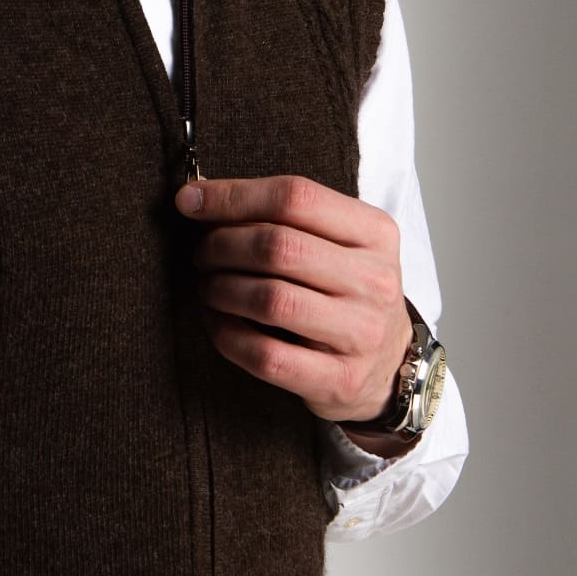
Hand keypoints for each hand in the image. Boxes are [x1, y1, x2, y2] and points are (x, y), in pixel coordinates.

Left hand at [173, 173, 411, 427]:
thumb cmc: (345, 293)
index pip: (296, 197)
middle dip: (222, 246)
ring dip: (220, 289)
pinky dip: (227, 335)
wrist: (386, 366)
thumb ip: (280, 217)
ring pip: (270, 300)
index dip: (234, 196)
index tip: (190, 201)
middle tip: (201, 254)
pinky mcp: (339, 379)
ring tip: (207, 287)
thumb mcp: (335, 243)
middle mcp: (376, 281)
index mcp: (376, 233)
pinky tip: (217, 323)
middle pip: (278, 247)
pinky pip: (265, 354)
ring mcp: (361, 333)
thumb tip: (196, 200)